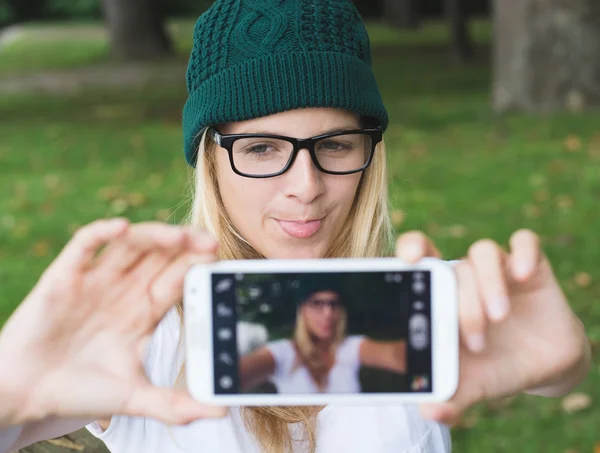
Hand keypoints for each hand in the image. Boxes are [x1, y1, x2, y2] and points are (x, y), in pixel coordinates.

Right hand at [0, 219, 225, 426]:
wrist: (26, 394)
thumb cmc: (80, 391)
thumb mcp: (134, 397)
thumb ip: (176, 404)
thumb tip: (220, 412)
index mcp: (144, 311)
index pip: (177, 279)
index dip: (197, 267)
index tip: (219, 260)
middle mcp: (124, 289)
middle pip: (161, 256)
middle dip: (186, 246)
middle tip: (209, 241)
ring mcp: (96, 280)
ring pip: (131, 244)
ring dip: (155, 235)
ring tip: (180, 236)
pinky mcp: (65, 275)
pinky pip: (84, 244)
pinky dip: (102, 232)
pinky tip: (121, 227)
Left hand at [396, 230, 590, 425]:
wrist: (541, 364)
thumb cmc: (494, 367)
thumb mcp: (471, 385)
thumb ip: (449, 396)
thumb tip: (429, 412)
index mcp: (441, 295)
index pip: (419, 257)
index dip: (411, 249)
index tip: (410, 259)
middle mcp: (465, 276)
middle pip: (451, 266)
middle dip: (459, 301)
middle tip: (473, 341)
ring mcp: (497, 269)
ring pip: (483, 254)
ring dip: (488, 285)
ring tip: (498, 319)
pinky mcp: (532, 266)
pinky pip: (525, 242)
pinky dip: (523, 252)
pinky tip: (523, 275)